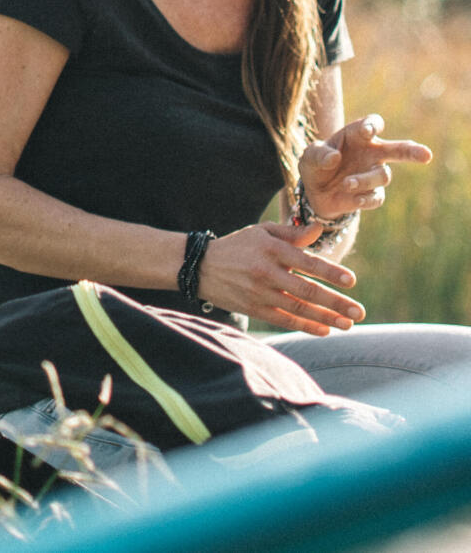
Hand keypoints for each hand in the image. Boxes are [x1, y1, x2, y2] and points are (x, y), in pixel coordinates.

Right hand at [197, 222, 365, 335]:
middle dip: (336, 302)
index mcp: (270, 248)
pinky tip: (325, 330)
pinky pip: (285, 320)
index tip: (352, 281)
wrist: (200, 266)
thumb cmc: (238, 246)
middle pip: (307, 289)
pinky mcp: (254, 308)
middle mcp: (266, 271)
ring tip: (348, 324)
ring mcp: (259, 292)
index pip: (307, 262)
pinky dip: (306, 326)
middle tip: (359, 311)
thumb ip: (292, 233)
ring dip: (327, 318)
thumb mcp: (261, 232)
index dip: (331, 272)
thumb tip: (319, 229)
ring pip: (299, 308)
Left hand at [299, 114, 431, 221]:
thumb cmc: (316, 165)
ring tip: (346, 183)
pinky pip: (376, 197)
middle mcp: (371, 153)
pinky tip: (354, 198)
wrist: (315, 192)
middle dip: (412, 151)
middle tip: (426, 154)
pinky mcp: (372, 194)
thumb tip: (334, 158)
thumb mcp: (309, 157)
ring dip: (365, 179)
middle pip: (398, 149)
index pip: (372, 124)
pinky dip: (365, 198)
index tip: (367, 131)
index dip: (372, 126)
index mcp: (356, 136)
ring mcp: (373, 174)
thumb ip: (318, 154)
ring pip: (383, 175)